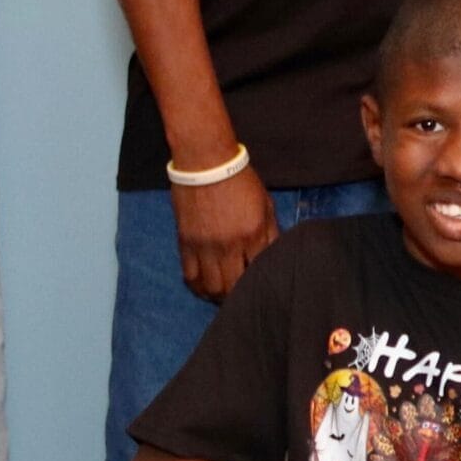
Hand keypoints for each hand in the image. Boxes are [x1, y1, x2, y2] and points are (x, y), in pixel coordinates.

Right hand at [172, 163, 277, 300]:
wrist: (206, 162)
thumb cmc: (239, 180)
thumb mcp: (265, 203)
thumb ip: (271, 232)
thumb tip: (274, 255)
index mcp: (252, 233)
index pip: (258, 272)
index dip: (260, 284)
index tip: (261, 289)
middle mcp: (228, 245)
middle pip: (232, 286)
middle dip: (238, 297)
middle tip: (241, 298)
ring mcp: (205, 246)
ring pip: (210, 287)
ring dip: (217, 296)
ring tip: (222, 296)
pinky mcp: (185, 243)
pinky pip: (189, 275)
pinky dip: (197, 286)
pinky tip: (204, 287)